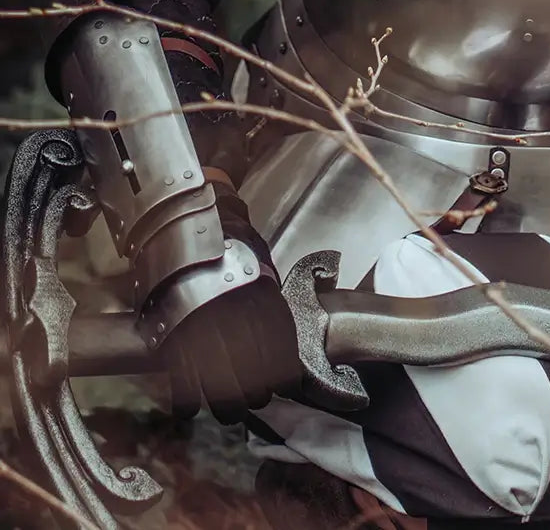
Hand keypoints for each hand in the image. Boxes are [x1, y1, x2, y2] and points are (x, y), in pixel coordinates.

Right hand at [158, 190, 300, 422]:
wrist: (191, 228)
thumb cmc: (233, 248)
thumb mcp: (263, 270)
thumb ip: (269, 305)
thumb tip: (280, 341)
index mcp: (264, 306)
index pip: (281, 356)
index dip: (283, 379)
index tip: (282, 388)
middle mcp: (238, 324)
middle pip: (253, 380)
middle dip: (254, 396)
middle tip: (253, 401)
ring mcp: (205, 334)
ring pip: (220, 389)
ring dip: (226, 406)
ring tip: (227, 412)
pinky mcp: (174, 339)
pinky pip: (182, 384)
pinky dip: (185, 402)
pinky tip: (188, 409)